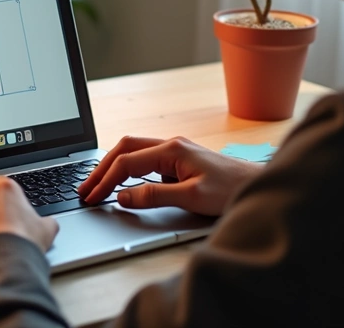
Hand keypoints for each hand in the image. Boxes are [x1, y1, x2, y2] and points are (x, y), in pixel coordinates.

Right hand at [77, 136, 263, 216]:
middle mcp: (171, 145)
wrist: (258, 186)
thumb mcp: (191, 197)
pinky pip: (146, 161)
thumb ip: (154, 196)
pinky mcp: (180, 162)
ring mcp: (176, 152)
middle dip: (101, 168)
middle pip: (124, 149)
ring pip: (134, 152)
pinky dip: (129, 170)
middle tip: (85, 188)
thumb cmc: (232, 190)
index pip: (126, 162)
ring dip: (113, 167)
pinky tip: (124, 184)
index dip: (105, 181)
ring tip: (97, 185)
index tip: (92, 198)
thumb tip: (123, 197)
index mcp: (171, 149)